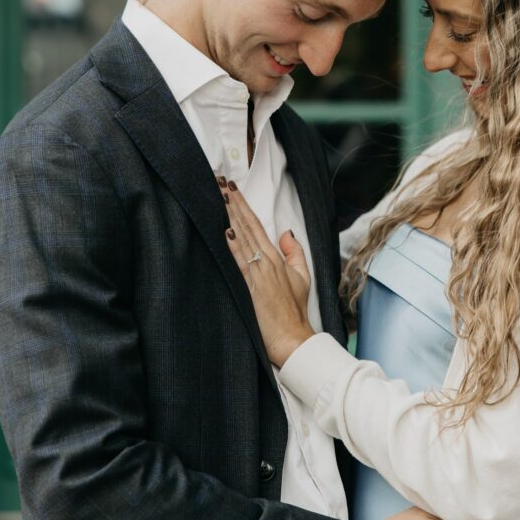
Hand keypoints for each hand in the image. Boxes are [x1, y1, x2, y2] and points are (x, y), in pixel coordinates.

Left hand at [221, 180, 315, 364]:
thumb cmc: (294, 311)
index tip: (230, 188)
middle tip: (218, 181)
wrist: (292, 338)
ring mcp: (259, 274)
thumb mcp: (301, 277)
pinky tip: (225, 233)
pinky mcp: (251, 289)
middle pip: (246, 226)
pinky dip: (233, 248)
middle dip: (231, 203)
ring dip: (229, 217)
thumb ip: (293, 252)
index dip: (243, 204)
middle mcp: (266, 262)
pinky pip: (240, 264)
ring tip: (217, 197)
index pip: (256, 224)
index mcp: (276, 257)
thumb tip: (286, 232)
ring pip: (241, 240)